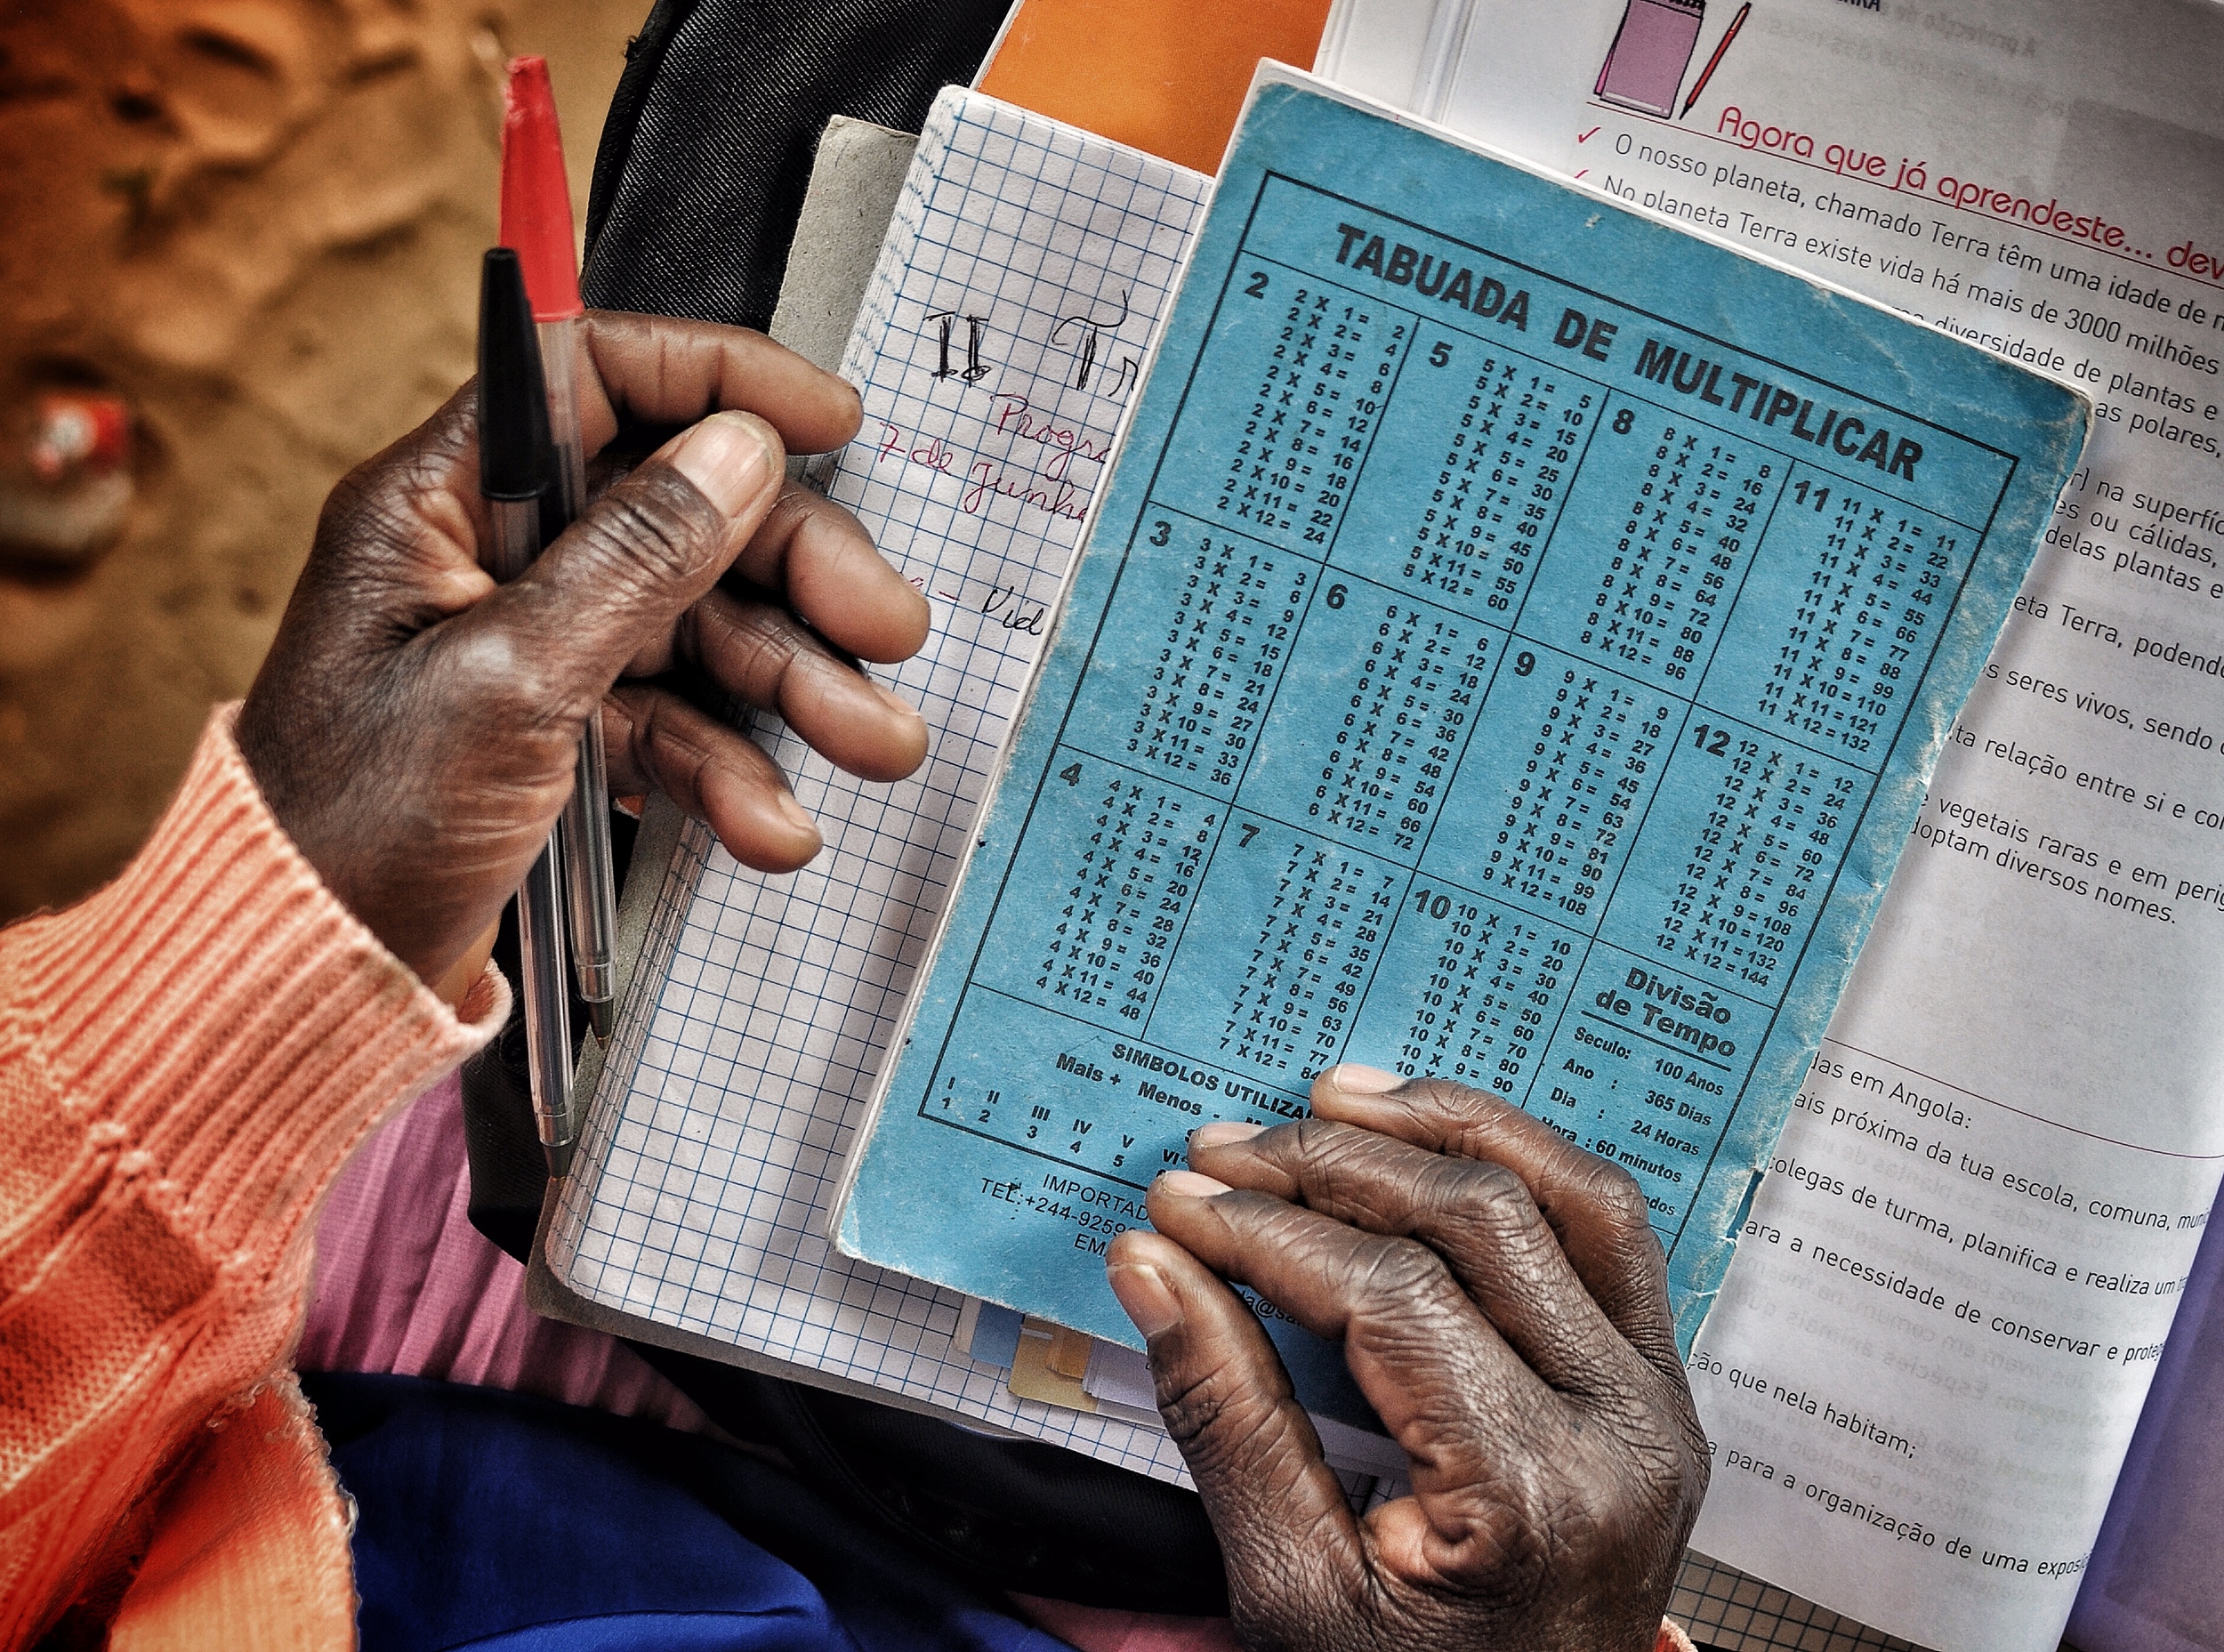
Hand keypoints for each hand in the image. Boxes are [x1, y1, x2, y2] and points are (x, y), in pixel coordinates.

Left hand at [236, 312, 929, 987]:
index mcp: (441, 502)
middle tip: (890, 626)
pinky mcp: (564, 734)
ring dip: (795, 686)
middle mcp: (494, 557)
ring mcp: (536, 647)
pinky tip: (772, 826)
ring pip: (699, 626)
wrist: (311, 983)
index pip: (594, 375)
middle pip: (683, 513)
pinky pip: (675, 722)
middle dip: (798, 573)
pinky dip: (732, 770)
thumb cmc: (357, 828)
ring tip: (875, 743)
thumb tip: (737, 448)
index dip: (722, 381)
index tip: (830, 424)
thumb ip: (634, 556)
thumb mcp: (510, 679)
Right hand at [1106, 1067, 1705, 1651]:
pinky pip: (1609, 1231)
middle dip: (1332, 1166)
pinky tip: (1431, 1139)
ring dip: (1443, 1127)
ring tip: (1328, 1097)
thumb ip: (1226, 1418)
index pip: (1391, 1298)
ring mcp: (1660, 1401)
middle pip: (1479, 1222)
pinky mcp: (1662, 1385)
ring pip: (1569, 1195)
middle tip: (1222, 1150)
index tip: (1177, 1206)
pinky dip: (1521, 1161)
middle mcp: (1623, 1431)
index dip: (1269, 1233)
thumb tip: (1152, 1264)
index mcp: (1532, 1496)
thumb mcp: (1290, 1590)